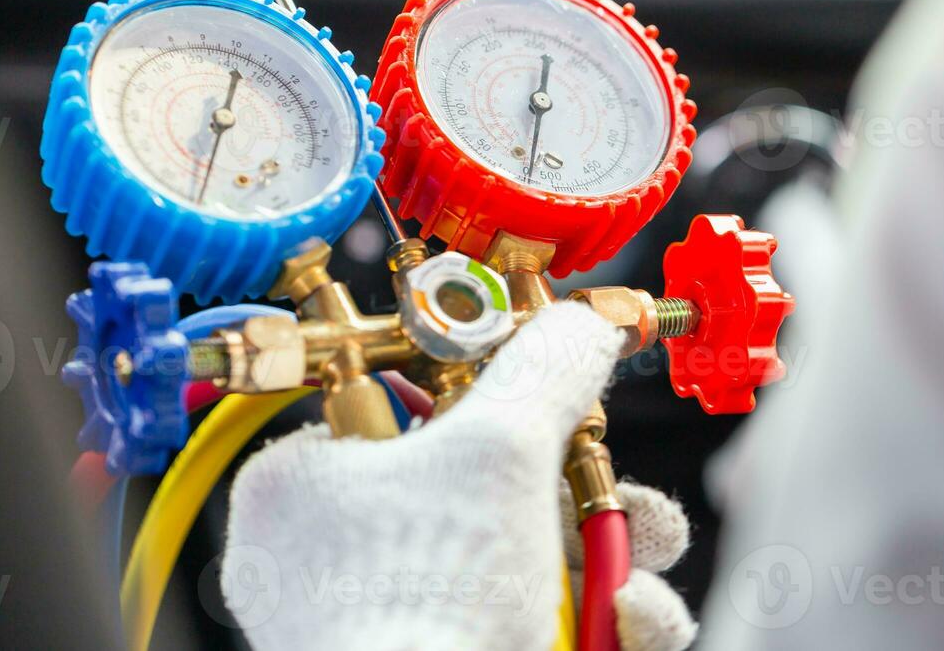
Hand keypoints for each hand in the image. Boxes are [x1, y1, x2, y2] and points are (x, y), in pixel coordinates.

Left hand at [220, 302, 692, 649]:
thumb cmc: (423, 607)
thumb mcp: (502, 448)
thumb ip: (546, 369)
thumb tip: (583, 322)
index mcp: (305, 483)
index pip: (397, 400)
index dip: (480, 394)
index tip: (540, 394)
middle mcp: (335, 555)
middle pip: (483, 484)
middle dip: (580, 491)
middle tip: (613, 491)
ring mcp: (388, 621)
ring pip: (520, 557)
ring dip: (607, 558)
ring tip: (638, 569)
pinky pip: (527, 619)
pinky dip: (593, 619)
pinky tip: (628, 621)